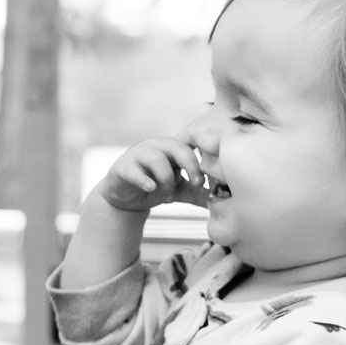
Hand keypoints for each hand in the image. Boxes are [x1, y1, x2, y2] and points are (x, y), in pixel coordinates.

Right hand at [94, 137, 210, 214]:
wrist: (125, 198)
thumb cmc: (154, 188)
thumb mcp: (179, 191)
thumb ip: (198, 193)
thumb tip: (222, 200)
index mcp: (173, 148)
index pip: (192, 144)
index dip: (202, 159)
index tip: (208, 179)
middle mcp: (156, 146)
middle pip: (178, 147)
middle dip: (191, 165)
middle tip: (197, 183)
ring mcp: (138, 154)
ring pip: (157, 159)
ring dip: (167, 179)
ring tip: (167, 195)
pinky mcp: (123, 168)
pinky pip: (134, 171)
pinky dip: (144, 180)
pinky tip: (151, 188)